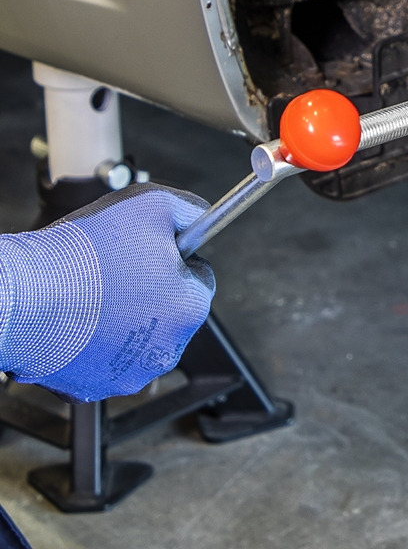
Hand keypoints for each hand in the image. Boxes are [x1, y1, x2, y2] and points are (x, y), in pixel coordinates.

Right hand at [0, 185, 214, 402]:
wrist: (22, 296)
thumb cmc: (85, 252)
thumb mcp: (154, 203)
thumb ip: (190, 209)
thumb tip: (201, 217)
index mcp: (191, 306)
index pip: (200, 277)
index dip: (174, 259)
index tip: (149, 253)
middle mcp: (168, 350)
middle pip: (172, 310)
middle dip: (152, 290)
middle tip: (118, 271)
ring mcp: (130, 374)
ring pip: (140, 336)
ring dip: (125, 318)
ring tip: (95, 294)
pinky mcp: (94, 388)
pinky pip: (106, 359)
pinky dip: (96, 342)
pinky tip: (80, 319)